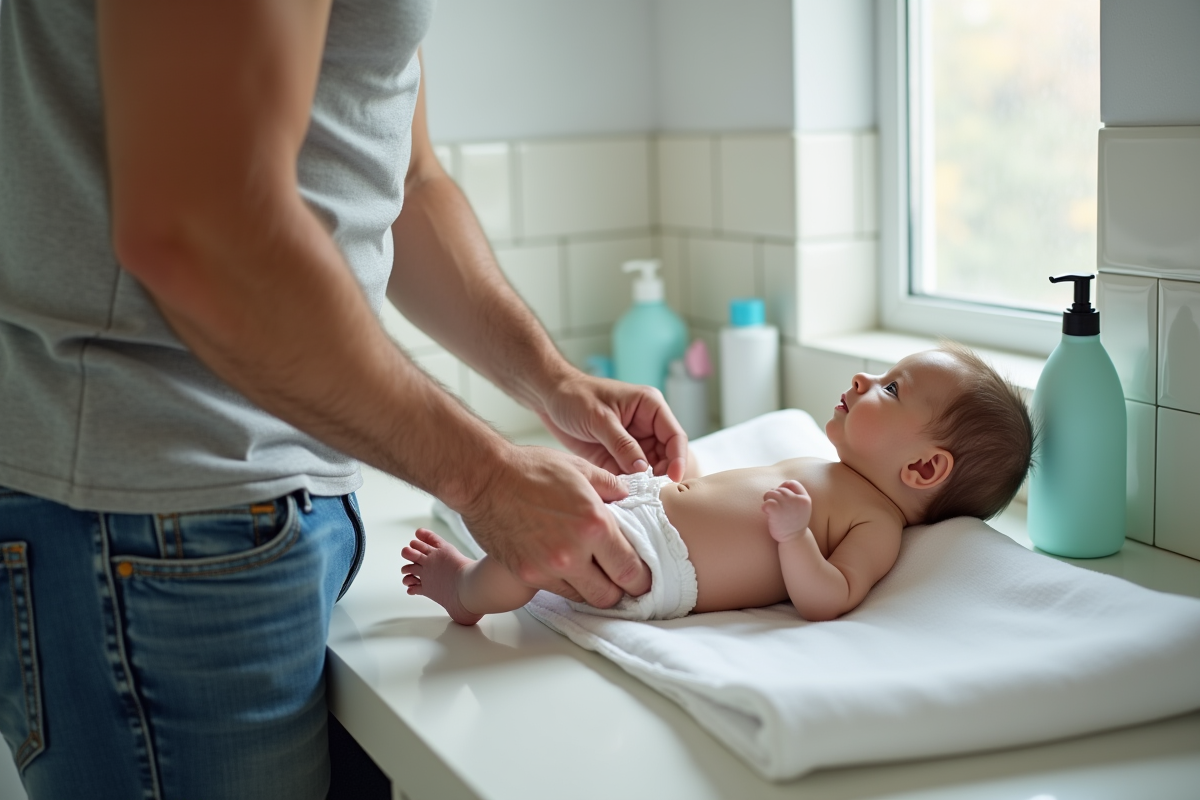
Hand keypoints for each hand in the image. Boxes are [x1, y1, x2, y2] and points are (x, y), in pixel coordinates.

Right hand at [459, 444, 651, 606]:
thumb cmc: (530, 469)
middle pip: (611, 596)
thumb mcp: (579, 468)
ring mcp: (548, 568)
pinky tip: (567, 568)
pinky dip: (567, 584)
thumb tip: (628, 498)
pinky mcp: (527, 575)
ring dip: (592, 589)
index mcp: (595, 525)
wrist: (484, 478)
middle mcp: (574, 553)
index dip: (642, 578)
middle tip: (619, 579)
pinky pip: (558, 592)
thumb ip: (611, 486)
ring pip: (584, 598)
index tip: (642, 576)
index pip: (632, 570)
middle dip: (620, 591)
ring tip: (592, 572)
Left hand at [538, 373, 688, 481]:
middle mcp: (646, 426)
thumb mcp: (599, 418)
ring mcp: (632, 443)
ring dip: (644, 483)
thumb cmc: (575, 396)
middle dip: (661, 475)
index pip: (675, 436)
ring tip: (637, 496)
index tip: (673, 478)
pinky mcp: (617, 456)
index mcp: (650, 407)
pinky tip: (622, 495)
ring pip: (649, 469)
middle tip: (652, 492)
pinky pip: (629, 475)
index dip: (678, 458)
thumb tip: (643, 470)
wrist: (549, 398)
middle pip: (666, 456)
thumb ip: (622, 444)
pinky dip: (628, 486)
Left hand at [761, 480, 812, 542]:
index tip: (780, 494)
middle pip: (780, 489)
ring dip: (768, 500)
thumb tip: (776, 487)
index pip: (793, 483)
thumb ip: (795, 497)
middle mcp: (797, 500)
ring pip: (771, 493)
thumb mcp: (802, 510)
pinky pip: (766, 501)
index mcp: (805, 499)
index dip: (784, 486)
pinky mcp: (775, 510)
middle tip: (774, 507)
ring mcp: (786, 504)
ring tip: (771, 510)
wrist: (793, 540)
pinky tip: (767, 513)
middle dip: (774, 496)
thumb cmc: (795, 524)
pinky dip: (764, 507)